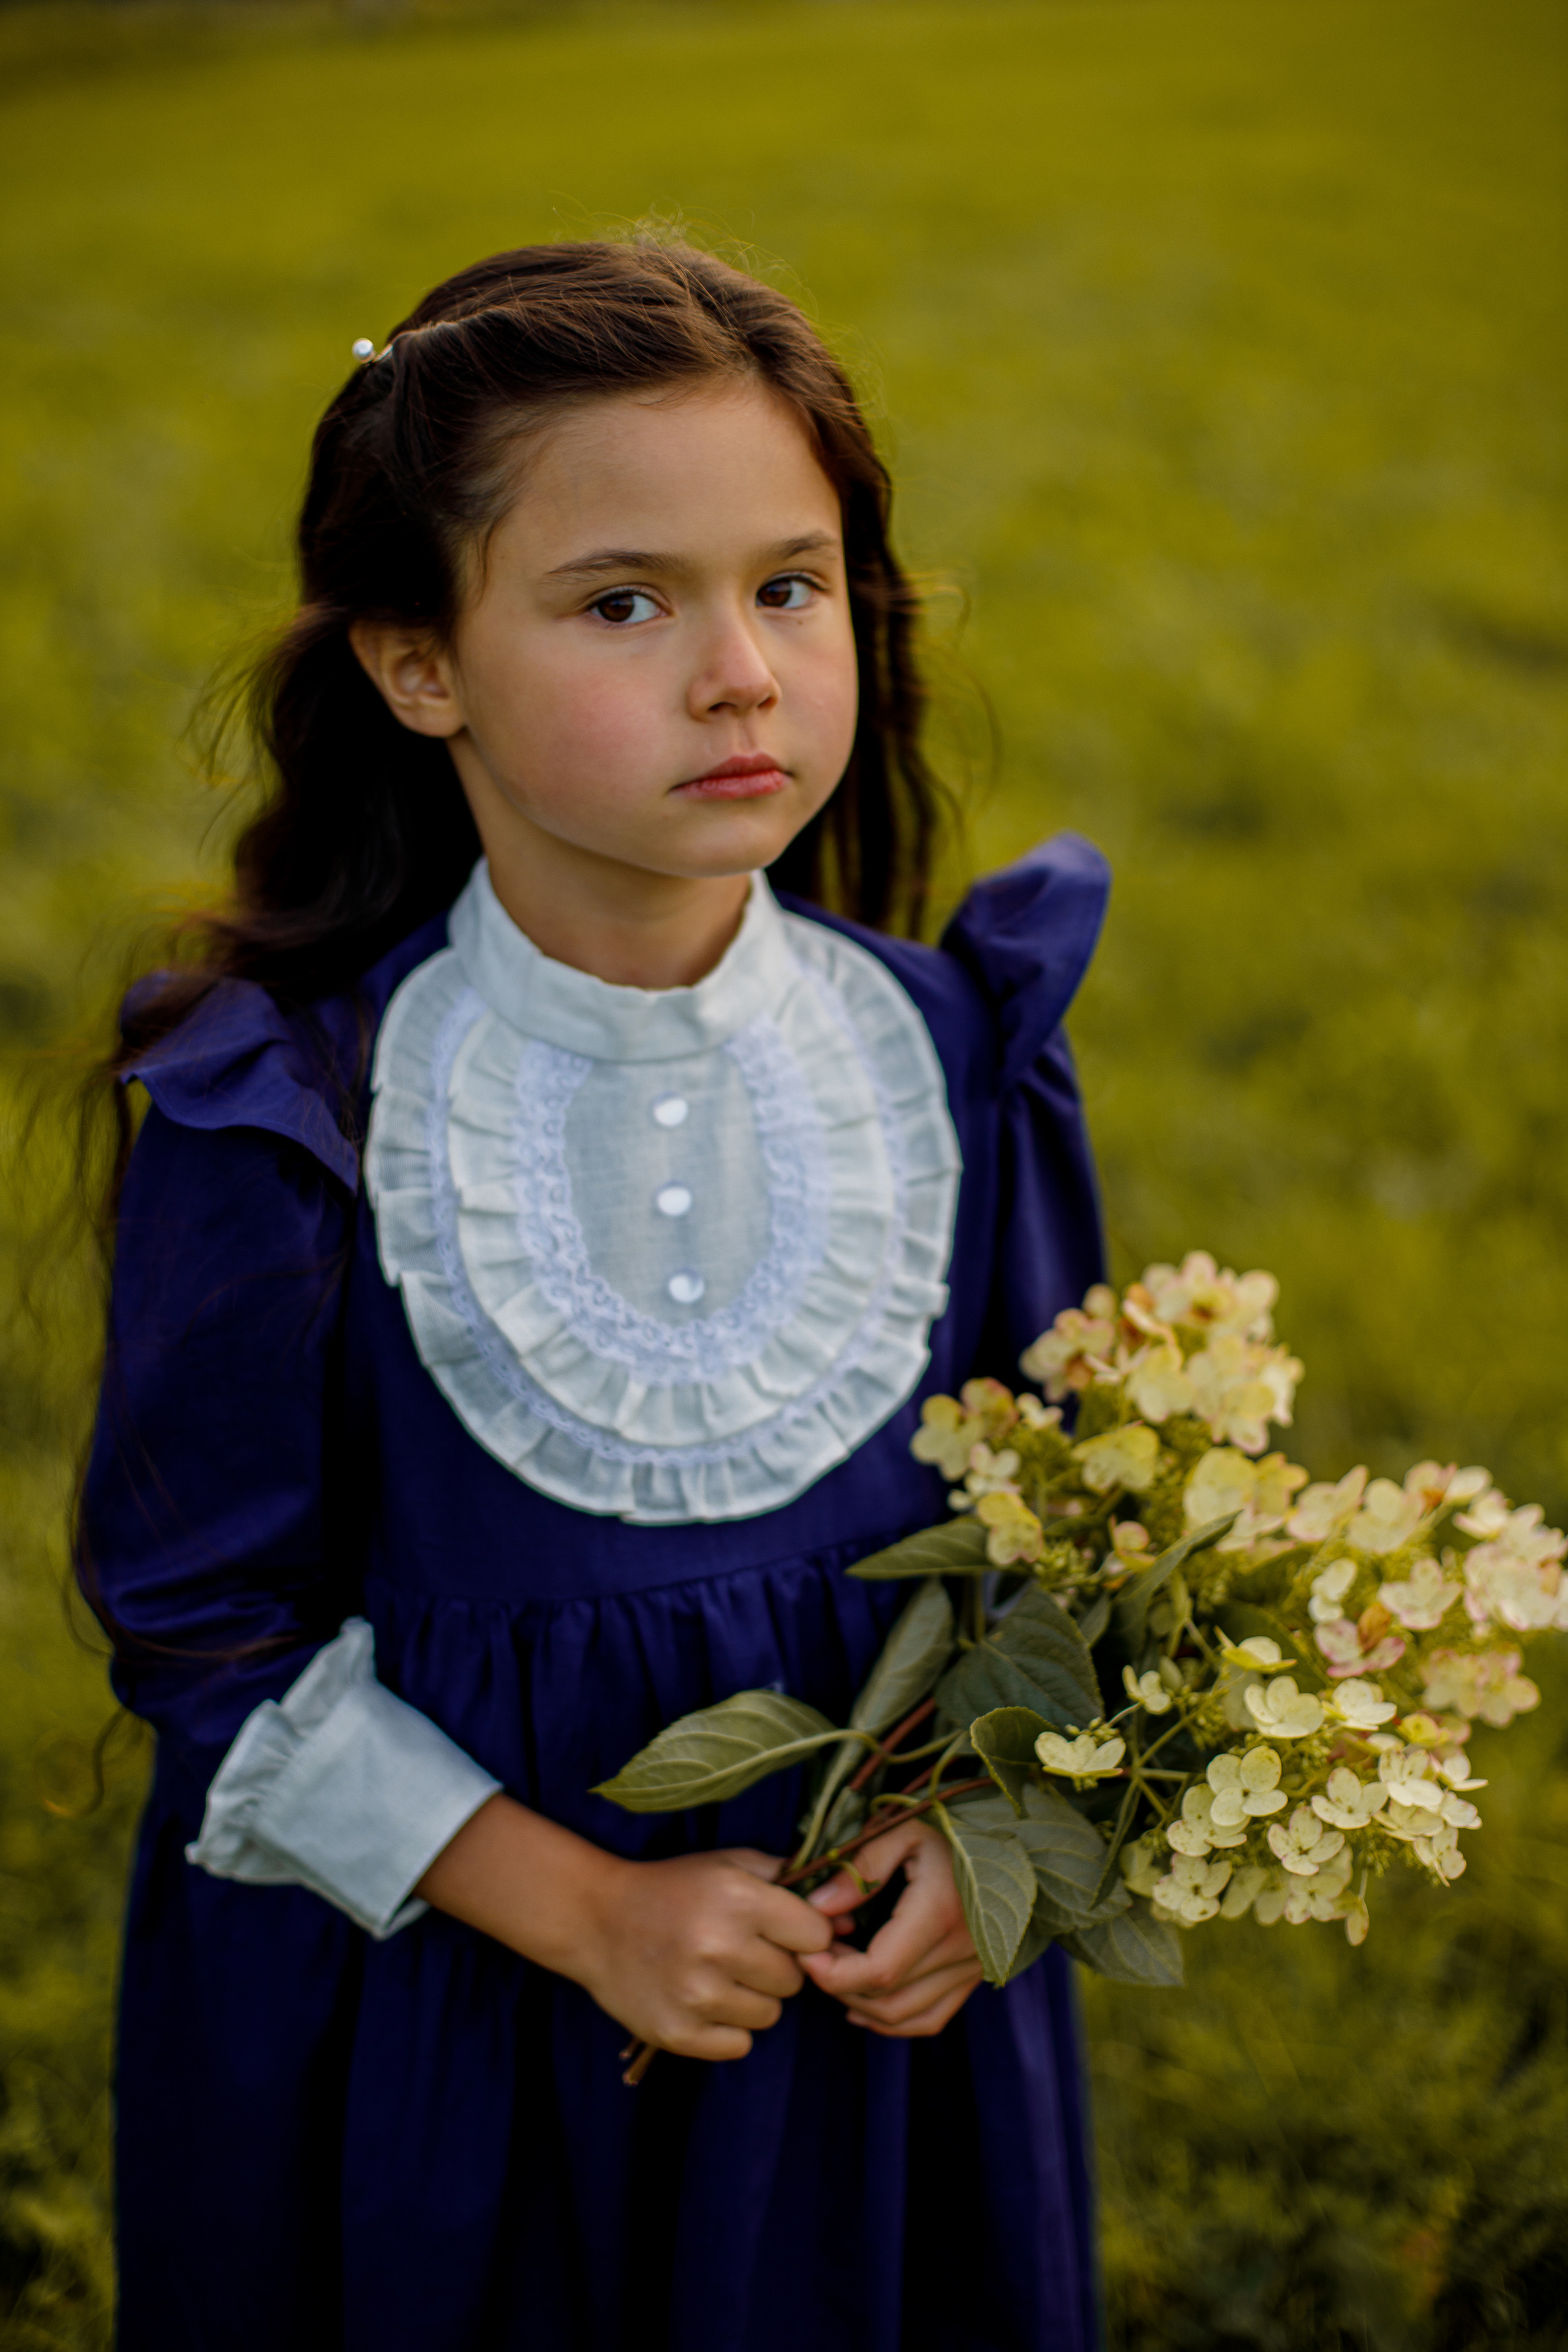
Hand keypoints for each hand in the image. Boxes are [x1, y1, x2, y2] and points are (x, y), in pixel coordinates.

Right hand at [576, 1845, 834, 2061]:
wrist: (596, 1920)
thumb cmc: (674, 1889)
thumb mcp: (730, 1866)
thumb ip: (791, 1884)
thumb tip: (849, 1925)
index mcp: (738, 1900)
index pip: (816, 1935)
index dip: (803, 1933)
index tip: (780, 1929)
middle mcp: (720, 1948)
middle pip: (794, 1980)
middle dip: (776, 1966)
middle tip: (739, 1950)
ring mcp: (697, 1996)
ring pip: (770, 2016)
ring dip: (752, 1998)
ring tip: (716, 1973)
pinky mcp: (679, 2034)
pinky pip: (739, 2045)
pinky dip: (727, 2028)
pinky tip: (701, 1999)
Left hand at [797, 1816, 982, 2036]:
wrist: (1014, 1838)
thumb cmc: (953, 1826)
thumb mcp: (904, 1829)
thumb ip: (861, 1868)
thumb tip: (818, 1907)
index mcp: (940, 1914)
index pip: (879, 1971)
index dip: (834, 1974)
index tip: (807, 1952)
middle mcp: (961, 1951)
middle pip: (886, 1998)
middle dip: (839, 1984)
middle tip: (815, 1952)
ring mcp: (972, 1968)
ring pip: (905, 2015)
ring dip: (860, 2003)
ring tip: (834, 1971)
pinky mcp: (975, 1975)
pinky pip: (930, 2017)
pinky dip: (893, 2020)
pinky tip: (862, 2005)